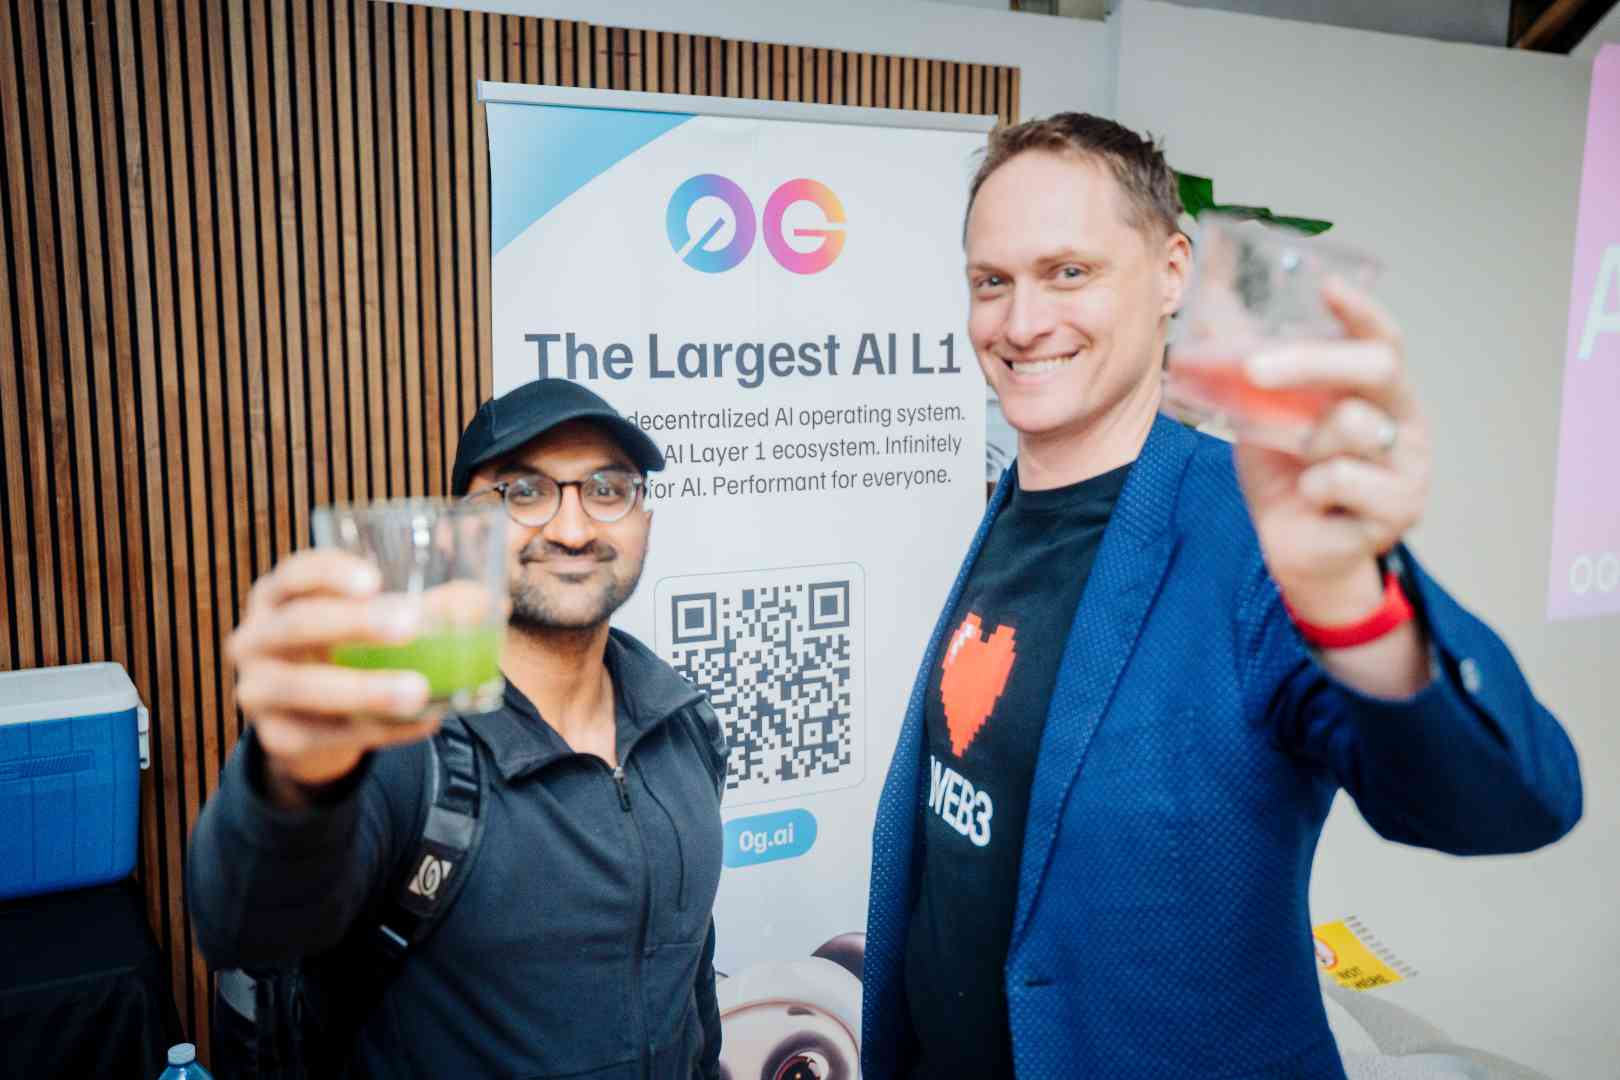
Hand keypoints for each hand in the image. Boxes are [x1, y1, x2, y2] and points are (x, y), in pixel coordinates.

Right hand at [226, 550, 441, 803]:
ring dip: (364, 688)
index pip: (294, 573)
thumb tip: (491, 603)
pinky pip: (327, 735)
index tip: (375, 579)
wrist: (310, 721)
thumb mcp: (375, 624)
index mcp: (278, 597)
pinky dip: (381, 730)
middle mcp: (255, 638)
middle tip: (411, 625)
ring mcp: (258, 690)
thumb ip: (426, 609)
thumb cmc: (347, 651)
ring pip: (303, 688)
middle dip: (353, 623)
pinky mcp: (277, 738)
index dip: (329, 572)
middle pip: (296, 624)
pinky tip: (425, 722)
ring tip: (419, 690)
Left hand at [1233, 278, 1432, 625]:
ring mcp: (1410, 464)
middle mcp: (1405, 418)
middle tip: (1253, 367)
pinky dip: (1311, 487)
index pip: (1381, 337)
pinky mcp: (1400, 508)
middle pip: (1377, 366)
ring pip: (1353, 426)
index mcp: (1377, 389)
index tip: (1328, 286)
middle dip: (1311, 361)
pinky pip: (1341, 479)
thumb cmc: (1285, 476)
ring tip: (1298, 461)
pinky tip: (1313, 499)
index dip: (1361, 310)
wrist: (1299, 550)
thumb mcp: (1260, 417)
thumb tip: (1204, 315)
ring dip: (1306, 441)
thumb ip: (1247, 371)